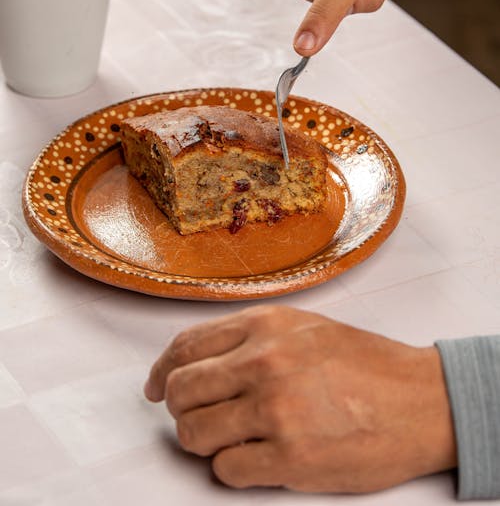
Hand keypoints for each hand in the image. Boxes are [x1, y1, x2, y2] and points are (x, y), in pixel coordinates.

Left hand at [144, 305, 455, 492]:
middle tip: (196, 418)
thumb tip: (194, 363)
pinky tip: (258, 458)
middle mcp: (263, 361)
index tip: (155, 388)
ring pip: (193, 434)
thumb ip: (248, 338)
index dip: (160, 371)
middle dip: (179, 410)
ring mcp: (274, 409)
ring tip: (232, 438)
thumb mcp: (302, 327)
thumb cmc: (365, 363)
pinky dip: (233, 468)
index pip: (184, 346)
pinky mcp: (289, 456)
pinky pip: (226, 470)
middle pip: (179, 391)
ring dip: (204, 442)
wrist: (419, 400)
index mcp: (264, 324)